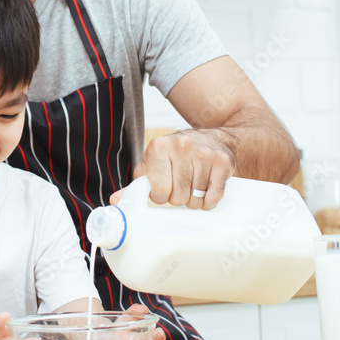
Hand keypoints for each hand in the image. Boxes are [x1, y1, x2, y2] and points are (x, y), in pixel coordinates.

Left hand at [114, 130, 233, 209]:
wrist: (211, 138)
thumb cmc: (177, 155)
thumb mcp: (153, 163)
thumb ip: (137, 183)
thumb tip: (116, 201)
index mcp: (159, 147)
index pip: (158, 190)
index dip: (160, 196)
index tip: (163, 190)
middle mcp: (181, 146)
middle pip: (178, 197)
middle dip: (178, 198)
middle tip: (180, 187)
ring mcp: (204, 153)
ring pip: (196, 199)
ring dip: (194, 201)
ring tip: (193, 187)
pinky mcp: (222, 161)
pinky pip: (214, 197)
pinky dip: (209, 201)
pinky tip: (206, 190)